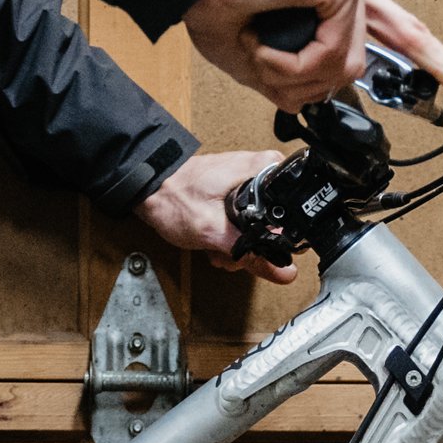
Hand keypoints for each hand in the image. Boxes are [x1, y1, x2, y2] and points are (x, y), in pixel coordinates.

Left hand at [133, 149, 293, 279]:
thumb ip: (249, 253)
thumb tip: (283, 271)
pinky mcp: (233, 191)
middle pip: (276, 220)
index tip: (262, 247)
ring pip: (258, 224)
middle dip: (253, 245)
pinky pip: (243, 220)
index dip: (281, 235)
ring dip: (238, 244)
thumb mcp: (213, 232)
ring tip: (216, 247)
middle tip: (231, 251)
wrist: (147, 188)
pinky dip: (229, 235)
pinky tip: (214, 241)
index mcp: (262, 171)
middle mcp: (258, 171)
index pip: (295, 206)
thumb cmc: (173, 197)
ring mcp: (245, 181)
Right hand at [184, 0, 442, 111]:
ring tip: (258, 41)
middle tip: (260, 55)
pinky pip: (329, 53)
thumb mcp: (269, 61)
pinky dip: (290, 60)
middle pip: (358, 67)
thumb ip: (307, 76)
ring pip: (342, 67)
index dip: (437, 63)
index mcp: (337, 0)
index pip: (402, 34)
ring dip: (290, 72)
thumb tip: (326, 93)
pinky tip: (267, 35)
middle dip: (304, 81)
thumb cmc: (219, 8)